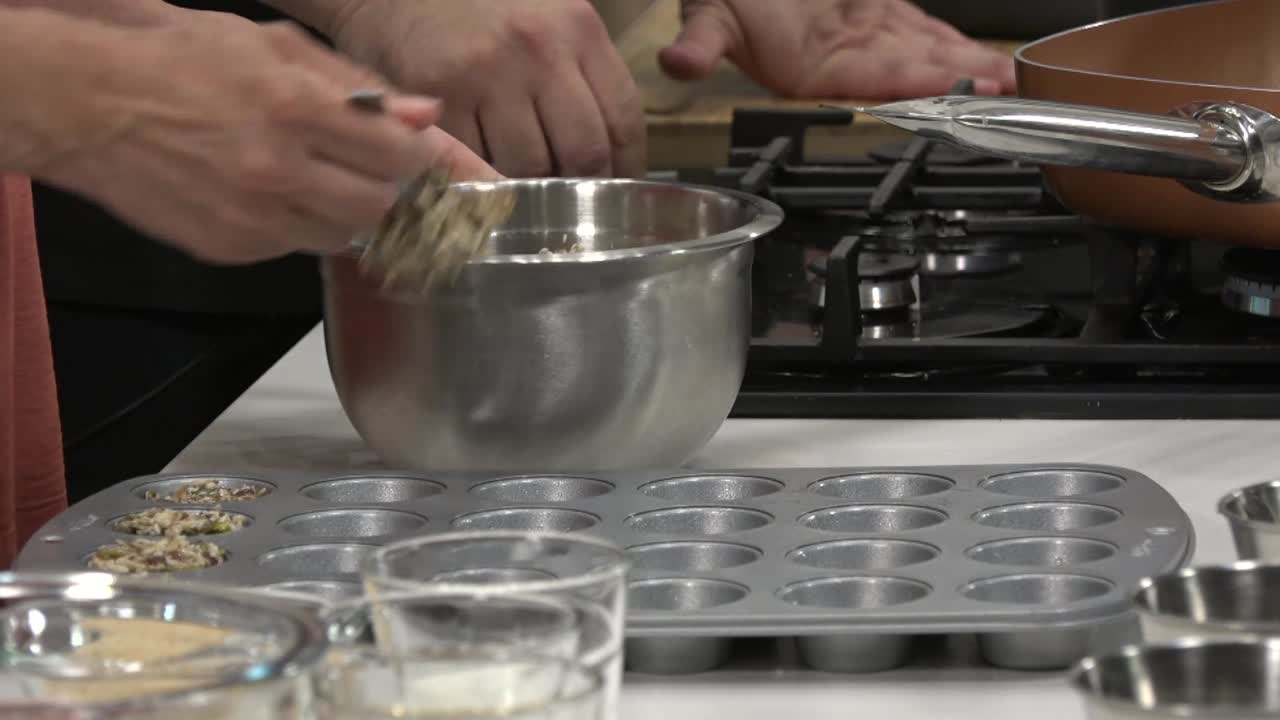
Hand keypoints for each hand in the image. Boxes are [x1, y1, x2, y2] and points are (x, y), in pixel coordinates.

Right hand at [34, 16, 493, 263]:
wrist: (86, 103)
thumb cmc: (179, 58)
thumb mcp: (272, 47)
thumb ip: (355, 84)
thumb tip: (424, 113)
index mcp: (296, 108)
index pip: (402, 152)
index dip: (450, 169)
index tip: (488, 189)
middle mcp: (280, 169)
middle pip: (384, 205)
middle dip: (398, 190)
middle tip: (392, 172)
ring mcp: (255, 216)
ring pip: (346, 235)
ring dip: (355, 211)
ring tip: (327, 175)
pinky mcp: (233, 248)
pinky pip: (298, 246)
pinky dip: (306, 225)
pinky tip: (279, 190)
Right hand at [332, 0, 646, 177]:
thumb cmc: (481, 13)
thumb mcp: (550, 22)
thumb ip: (583, 76)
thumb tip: (614, 157)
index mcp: (577, 27)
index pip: (624, 120)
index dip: (625, 168)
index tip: (616, 190)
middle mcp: (537, 48)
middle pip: (583, 154)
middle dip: (578, 189)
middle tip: (566, 203)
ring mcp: (486, 73)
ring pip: (529, 168)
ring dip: (527, 189)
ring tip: (516, 187)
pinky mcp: (438, 97)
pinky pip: (475, 164)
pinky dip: (479, 179)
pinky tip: (476, 171)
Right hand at [659, 0, 1016, 98]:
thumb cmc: (724, 1)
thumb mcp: (708, 14)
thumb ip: (699, 42)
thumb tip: (676, 63)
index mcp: (806, 69)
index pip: (864, 79)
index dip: (906, 83)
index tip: (945, 88)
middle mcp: (841, 61)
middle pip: (909, 73)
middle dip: (956, 81)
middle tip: (1003, 89)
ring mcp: (865, 40)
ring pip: (925, 55)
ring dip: (968, 67)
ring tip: (1011, 78)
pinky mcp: (879, 19)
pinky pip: (925, 35)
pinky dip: (958, 44)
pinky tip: (989, 57)